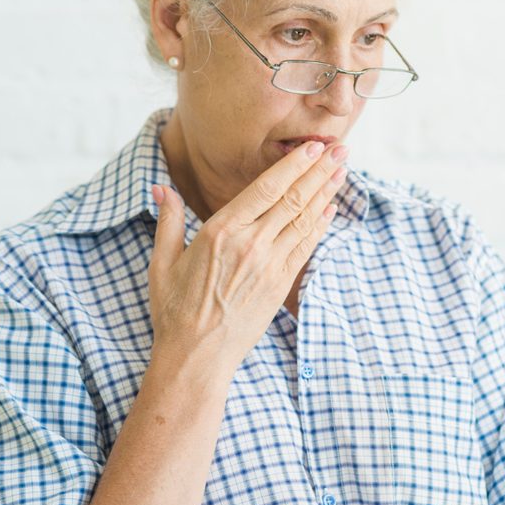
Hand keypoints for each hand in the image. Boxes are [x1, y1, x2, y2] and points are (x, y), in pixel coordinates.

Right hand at [147, 140, 348, 371]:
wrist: (196, 356)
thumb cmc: (175, 310)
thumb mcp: (162, 262)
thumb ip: (168, 221)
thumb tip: (161, 188)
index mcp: (220, 232)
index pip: (266, 188)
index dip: (293, 165)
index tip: (313, 147)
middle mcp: (250, 244)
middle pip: (293, 199)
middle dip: (320, 171)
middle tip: (342, 149)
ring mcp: (269, 265)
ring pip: (304, 220)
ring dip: (326, 193)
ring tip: (343, 171)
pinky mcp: (281, 284)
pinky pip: (305, 247)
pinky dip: (320, 225)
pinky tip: (331, 208)